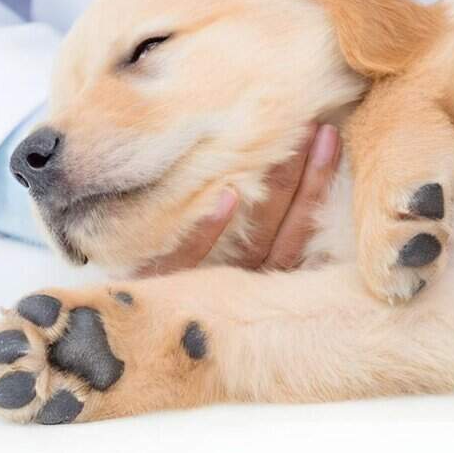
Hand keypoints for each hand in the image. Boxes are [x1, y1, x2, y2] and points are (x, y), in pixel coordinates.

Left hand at [134, 122, 340, 274]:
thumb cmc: (183, 275)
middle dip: (307, 177)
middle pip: (287, 229)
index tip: (329, 135)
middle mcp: (245, 283)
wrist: (125, 325)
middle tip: (318, 127)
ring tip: (285, 144)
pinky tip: (226, 195)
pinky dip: (210, 229)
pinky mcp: (167, 284)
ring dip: (275, 191)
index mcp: (263, 276)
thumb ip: (256, 221)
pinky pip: (192, 257)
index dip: (318, 184)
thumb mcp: (225, 255)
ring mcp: (210, 287)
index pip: (303, 228)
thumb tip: (282, 156)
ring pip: (253, 240)